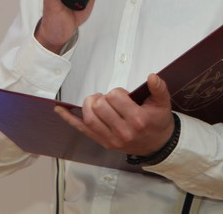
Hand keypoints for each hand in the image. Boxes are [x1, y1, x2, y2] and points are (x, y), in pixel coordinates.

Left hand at [55, 74, 174, 155]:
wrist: (158, 144)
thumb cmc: (158, 121)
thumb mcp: (163, 103)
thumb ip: (158, 88)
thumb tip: (152, 76)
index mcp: (137, 119)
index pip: (115, 97)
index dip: (117, 92)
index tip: (124, 96)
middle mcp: (123, 131)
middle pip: (100, 106)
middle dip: (103, 97)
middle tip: (110, 99)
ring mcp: (111, 139)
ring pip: (89, 118)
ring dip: (89, 104)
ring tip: (97, 102)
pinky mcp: (103, 142)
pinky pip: (82, 129)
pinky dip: (69, 119)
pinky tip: (59, 109)